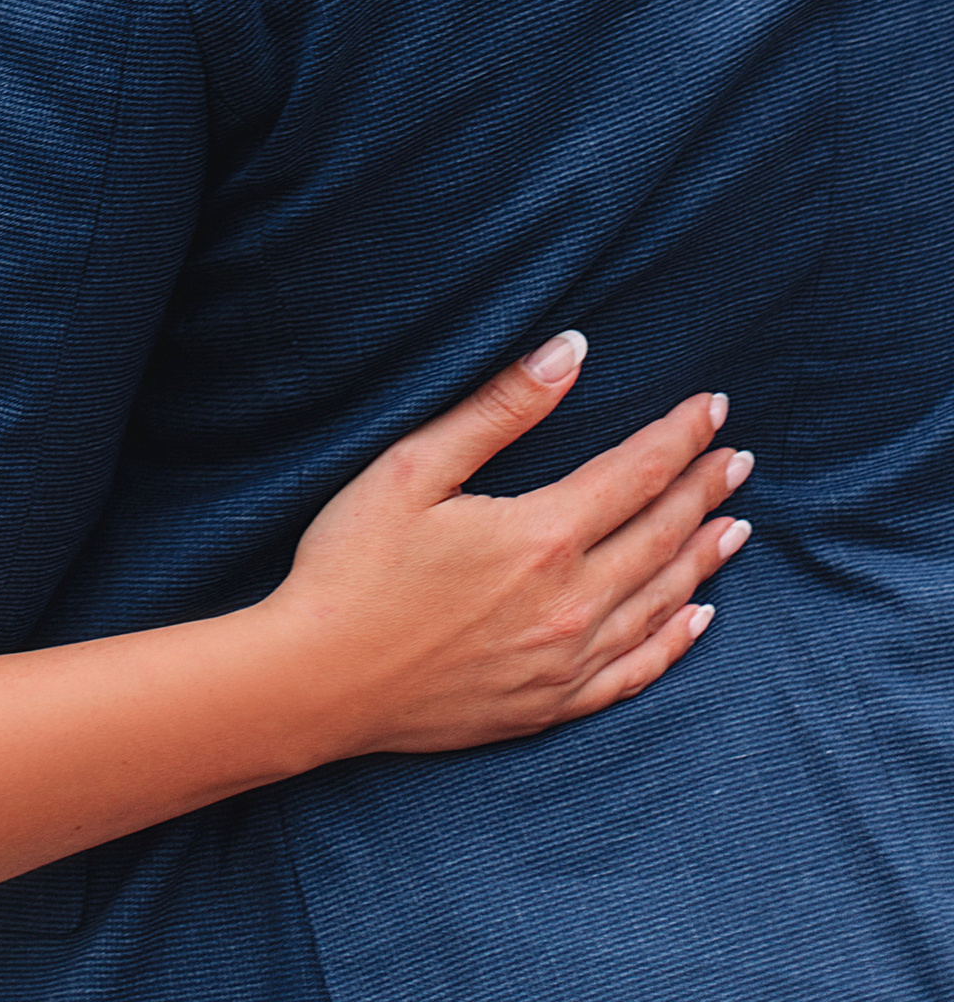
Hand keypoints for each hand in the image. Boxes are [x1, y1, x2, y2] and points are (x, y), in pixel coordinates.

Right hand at [274, 333, 749, 756]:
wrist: (319, 682)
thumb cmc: (353, 563)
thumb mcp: (413, 467)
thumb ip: (499, 409)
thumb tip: (571, 351)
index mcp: (542, 536)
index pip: (636, 474)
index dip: (679, 437)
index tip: (714, 405)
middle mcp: (571, 603)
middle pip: (660, 535)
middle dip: (703, 490)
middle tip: (738, 458)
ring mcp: (566, 662)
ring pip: (660, 602)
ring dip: (702, 558)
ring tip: (736, 525)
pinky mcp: (550, 706)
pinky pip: (636, 672)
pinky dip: (676, 641)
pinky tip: (698, 619)